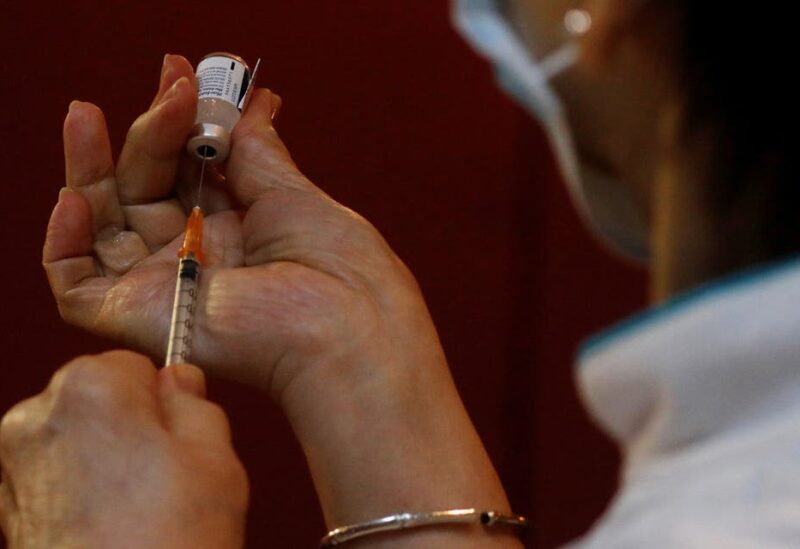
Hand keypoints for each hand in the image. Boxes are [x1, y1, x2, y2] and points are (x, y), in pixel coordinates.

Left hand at [0, 351, 247, 547]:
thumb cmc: (169, 543)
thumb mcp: (216, 457)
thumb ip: (195, 402)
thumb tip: (179, 380)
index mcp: (89, 388)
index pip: (133, 364)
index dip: (163, 400)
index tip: (179, 433)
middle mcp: (36, 417)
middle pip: (98, 398)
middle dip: (131, 425)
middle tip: (167, 473)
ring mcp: (12, 466)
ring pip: (77, 437)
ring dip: (105, 458)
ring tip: (140, 505)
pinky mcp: (6, 509)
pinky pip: (55, 475)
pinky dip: (80, 489)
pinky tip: (113, 523)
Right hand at [43, 54, 430, 396]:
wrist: (345, 324)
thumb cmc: (338, 265)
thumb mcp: (293, 193)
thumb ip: (256, 152)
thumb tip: (254, 103)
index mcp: (237, 232)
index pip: (186, 172)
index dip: (179, 125)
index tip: (182, 75)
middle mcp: (197, 259)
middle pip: (145, 189)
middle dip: (150, 135)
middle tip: (171, 89)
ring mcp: (164, 289)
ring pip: (102, 228)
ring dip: (88, 170)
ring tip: (86, 116)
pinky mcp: (136, 320)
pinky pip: (75, 285)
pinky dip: (64, 242)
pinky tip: (76, 198)